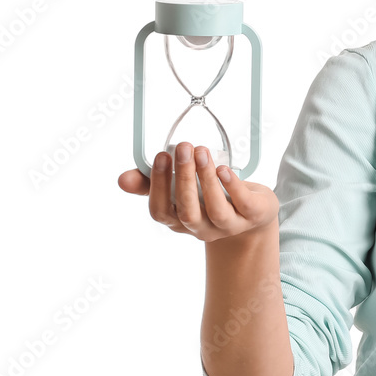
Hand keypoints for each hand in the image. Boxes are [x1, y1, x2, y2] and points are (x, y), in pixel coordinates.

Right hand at [117, 142, 278, 244]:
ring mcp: (228, 226)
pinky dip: (232, 186)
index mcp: (179, 221)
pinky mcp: (252, 216)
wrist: (252, 210)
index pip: (161, 211)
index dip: (158, 186)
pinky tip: (224, 169)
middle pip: (187, 210)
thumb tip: (122, 179)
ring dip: (206, 178)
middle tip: (183, 147)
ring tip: (202, 152)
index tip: (161, 155)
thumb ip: (153, 182)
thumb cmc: (210, 194)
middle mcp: (201, 228)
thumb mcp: (181, 188)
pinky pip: (242, 204)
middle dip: (183, 178)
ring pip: (215, 208)